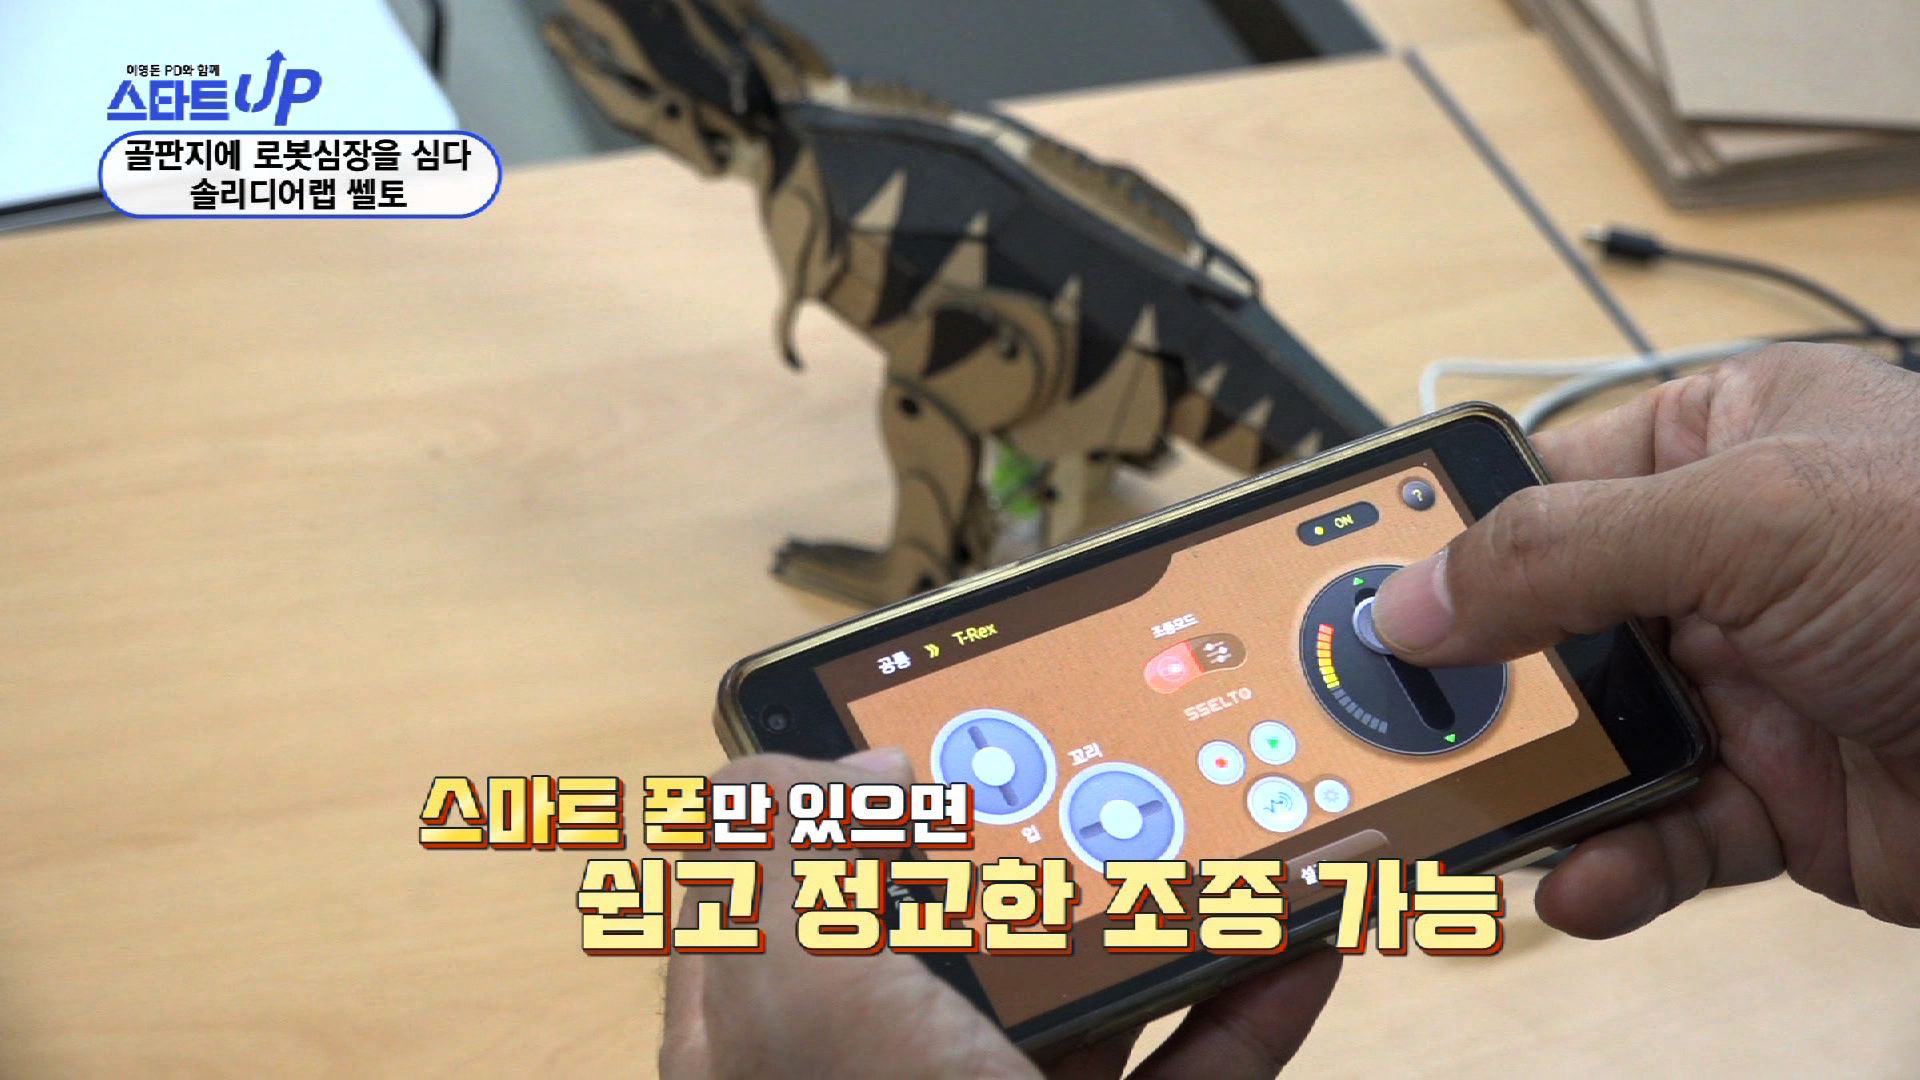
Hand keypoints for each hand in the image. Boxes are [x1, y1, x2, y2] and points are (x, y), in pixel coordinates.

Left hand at [661, 750, 1341, 1077]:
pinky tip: (1299, 948)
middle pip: (958, 927)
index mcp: (778, 1027)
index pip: (786, 874)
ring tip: (1235, 837)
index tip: (933, 728)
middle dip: (1043, 843)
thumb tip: (856, 768)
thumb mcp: (797, 999)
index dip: (844, 790)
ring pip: (1086, 1004)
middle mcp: (885, 1073)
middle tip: (1113, 767)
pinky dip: (1243, 1018)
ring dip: (1173, 919)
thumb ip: (787, 853)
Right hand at [1374, 343, 1919, 933]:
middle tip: (1387, 730)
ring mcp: (1747, 687)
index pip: (1544, 478)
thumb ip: (1563, 549)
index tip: (1358, 594)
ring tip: (1463, 824)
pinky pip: (1656, 836)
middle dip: (1473, 683)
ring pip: (1585, 740)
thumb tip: (1410, 599)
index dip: (1450, 534)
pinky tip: (1582, 885)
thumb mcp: (1753, 518)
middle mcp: (1725, 563)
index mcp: (1723, 447)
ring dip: (1529, 788)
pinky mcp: (1774, 802)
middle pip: (1546, 621)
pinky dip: (1611, 868)